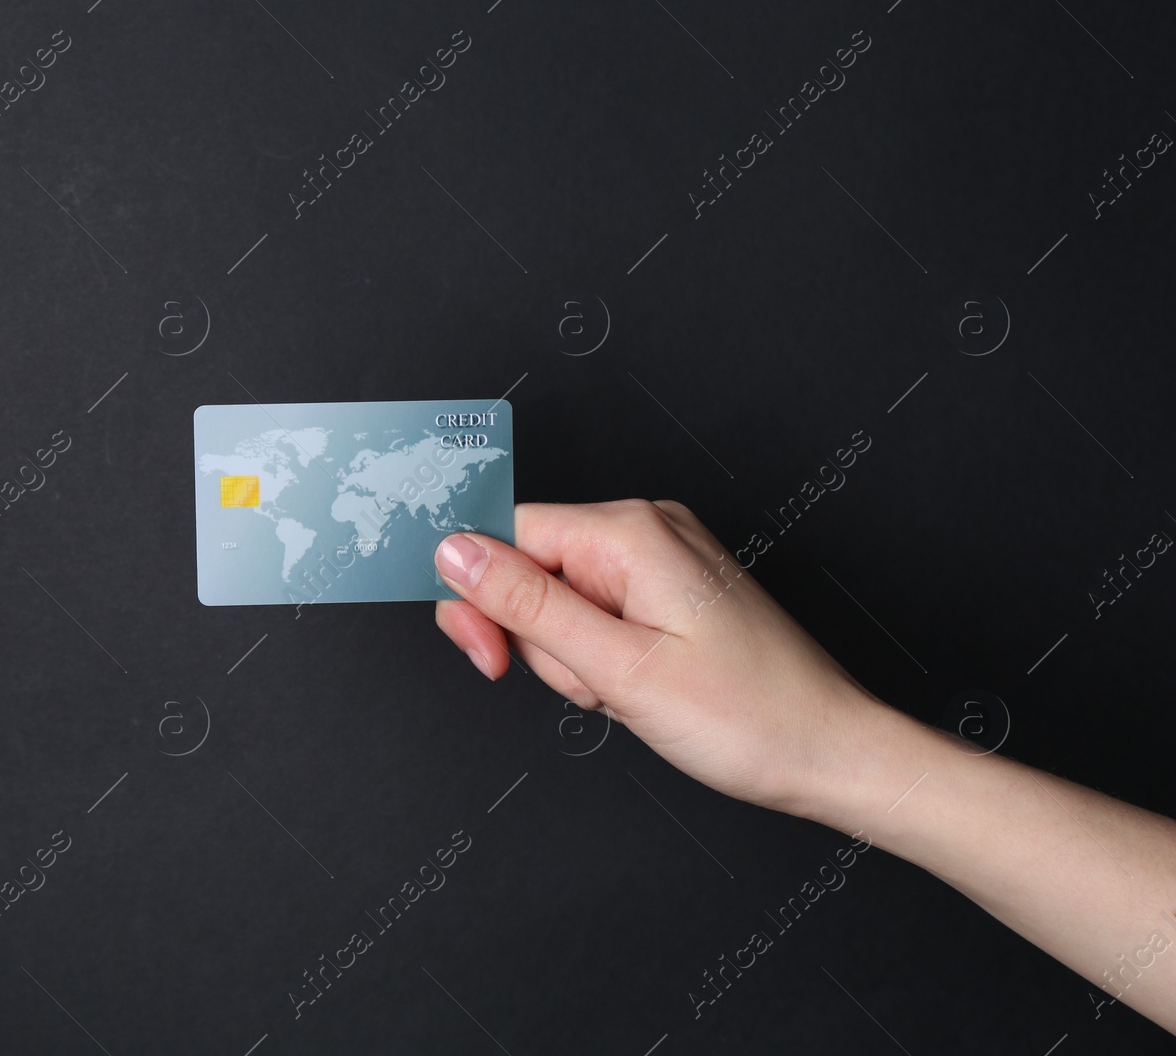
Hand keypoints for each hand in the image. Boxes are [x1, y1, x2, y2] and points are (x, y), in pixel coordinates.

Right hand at [433, 499, 897, 813]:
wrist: (831, 753)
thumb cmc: (749, 718)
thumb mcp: (618, 669)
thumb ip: (526, 606)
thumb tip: (453, 551)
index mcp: (630, 532)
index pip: (507, 535)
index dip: (483, 599)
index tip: (490, 658)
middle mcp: (645, 530)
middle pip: (529, 569)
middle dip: (540, 640)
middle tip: (588, 686)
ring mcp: (661, 561)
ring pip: (561, 601)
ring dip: (575, 660)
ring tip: (628, 693)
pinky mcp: (670, 593)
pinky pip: (599, 616)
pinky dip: (602, 660)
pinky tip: (638, 688)